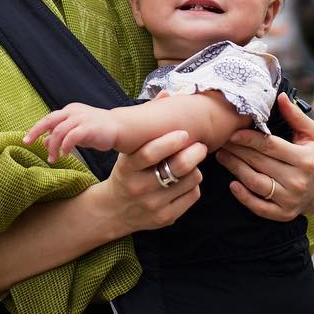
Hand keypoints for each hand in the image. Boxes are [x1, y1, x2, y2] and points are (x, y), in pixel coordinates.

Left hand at [25, 102, 122, 162]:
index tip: (26, 141)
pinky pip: (71, 137)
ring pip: (59, 131)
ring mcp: (81, 118)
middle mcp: (73, 112)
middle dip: (35, 131)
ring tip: (52, 159)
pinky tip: (65, 154)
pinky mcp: (88, 128)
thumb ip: (60, 135)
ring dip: (53, 147)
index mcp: (69, 110)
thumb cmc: (96, 130)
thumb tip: (43, 141)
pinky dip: (65, 146)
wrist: (119, 128)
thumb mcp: (75, 131)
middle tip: (28, 143)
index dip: (35, 129)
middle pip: (49, 120)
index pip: (48, 119)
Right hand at [90, 129, 205, 237]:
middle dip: (195, 152)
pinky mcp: (166, 217)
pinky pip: (193, 194)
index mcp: (128, 167)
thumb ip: (145, 127)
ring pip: (191, 179)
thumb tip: (166, 96)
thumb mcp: (127, 152)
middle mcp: (140, 187)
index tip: (184, 133)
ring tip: (189, 164)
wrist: (114, 211)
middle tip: (199, 146)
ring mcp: (154, 205)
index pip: (150, 153)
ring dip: (195, 168)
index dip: (170, 142)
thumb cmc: (126, 173)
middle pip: (178, 167)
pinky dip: (193, 184)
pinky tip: (185, 181)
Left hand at [216, 93, 313, 220]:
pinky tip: (232, 184)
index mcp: (303, 159)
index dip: (249, 138)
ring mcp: (290, 199)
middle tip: (220, 140)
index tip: (232, 131)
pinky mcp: (283, 214)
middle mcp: (297, 180)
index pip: (270, 146)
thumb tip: (281, 96)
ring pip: (256, 183)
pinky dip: (244, 197)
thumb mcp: (310, 135)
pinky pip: (259, 207)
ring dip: (235, 169)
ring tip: (221, 156)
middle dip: (237, 150)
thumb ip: (295, 116)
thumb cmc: (312, 156)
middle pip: (259, 163)